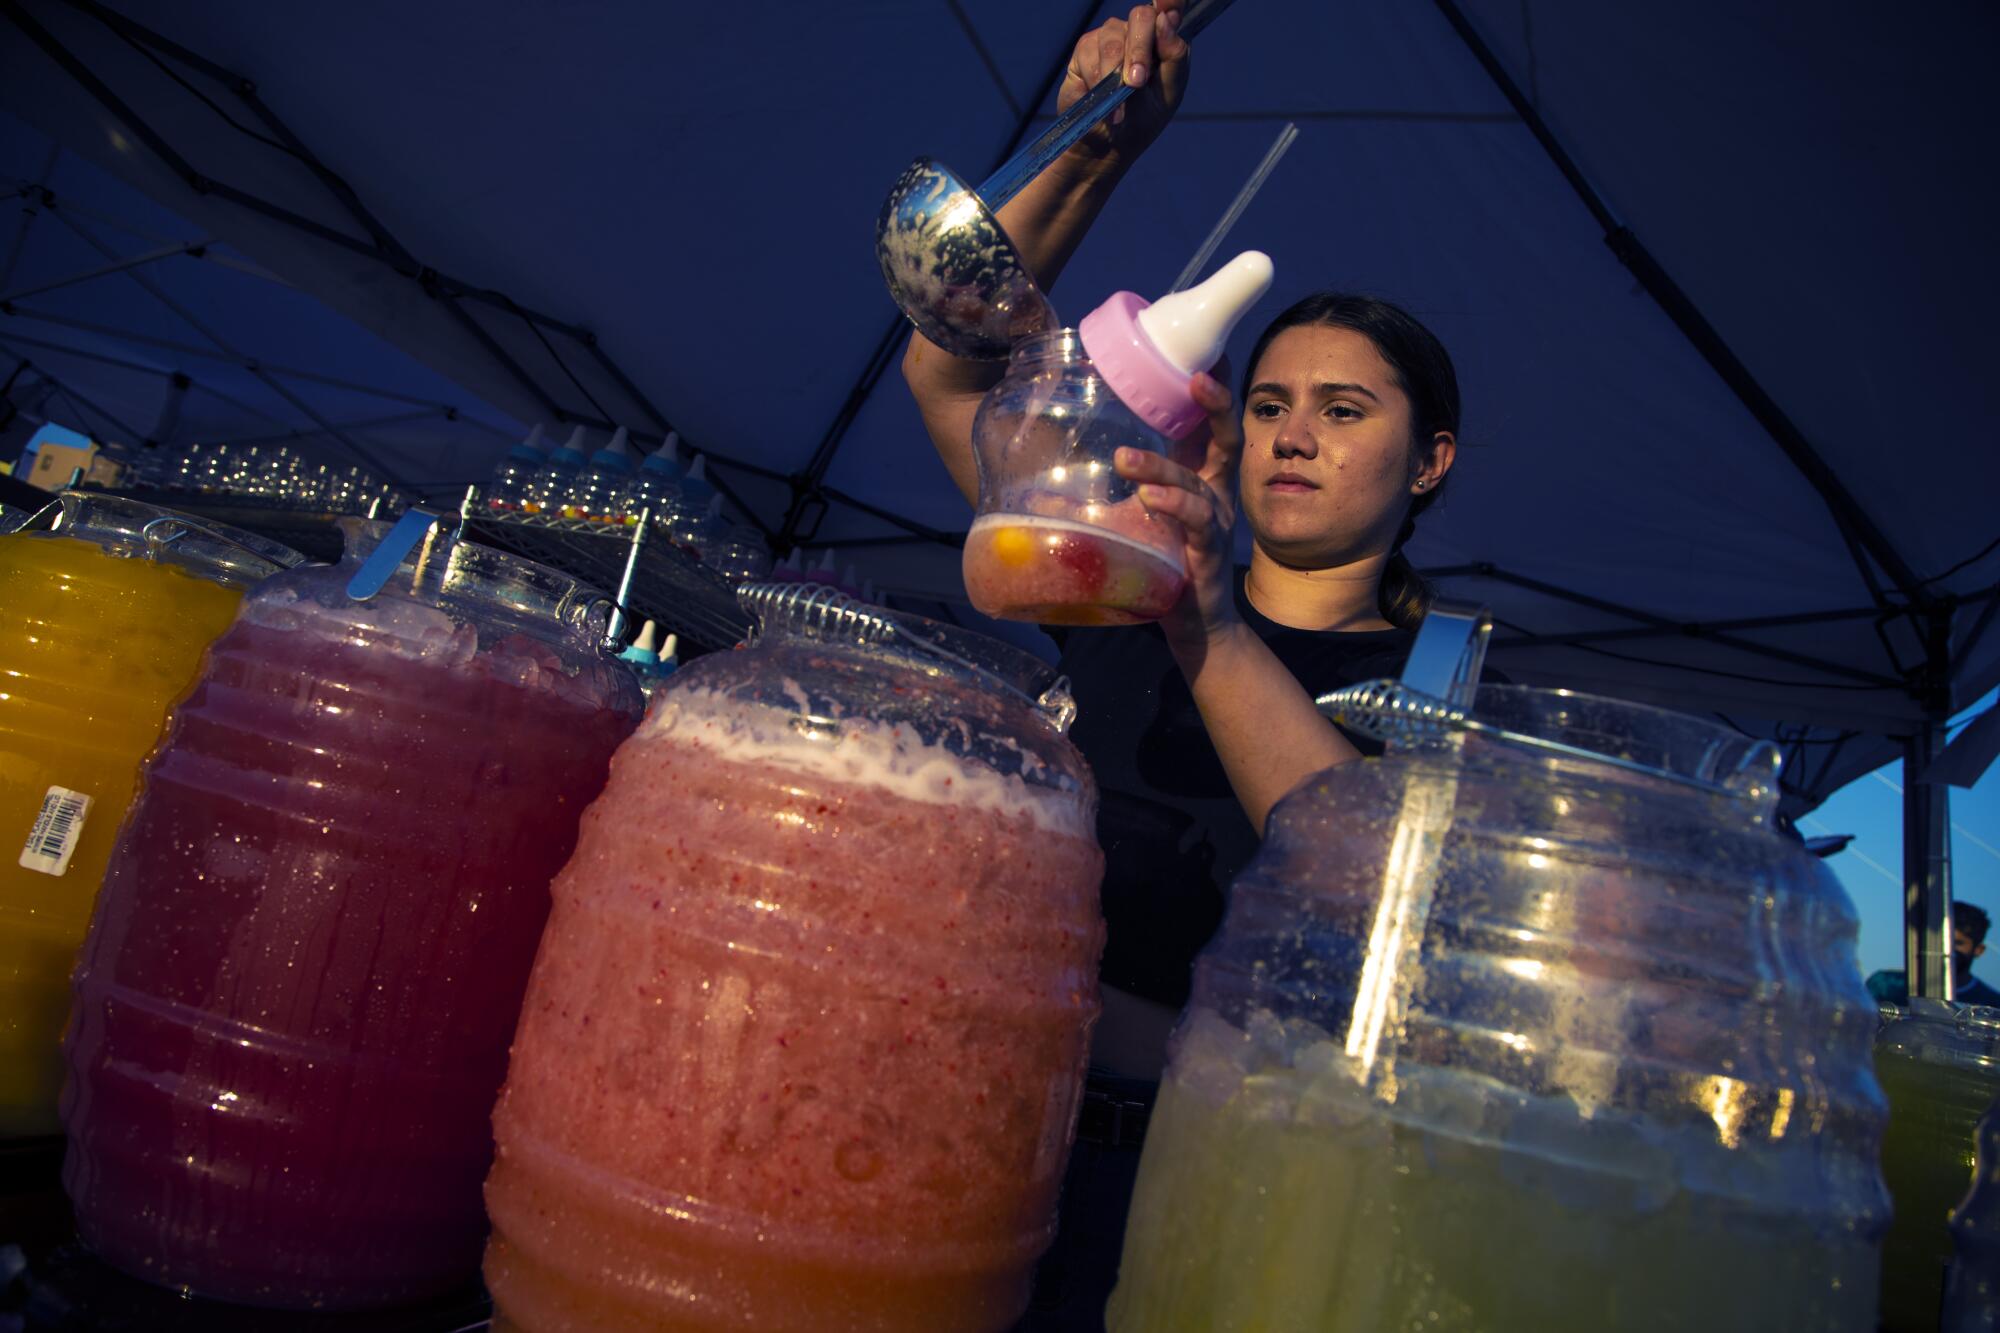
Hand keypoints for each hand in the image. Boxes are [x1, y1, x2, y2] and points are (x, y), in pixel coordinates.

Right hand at [1057, 2, 1191, 172]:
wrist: (1108, 145)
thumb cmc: (1143, 120)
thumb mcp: (1168, 94)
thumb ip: (1174, 58)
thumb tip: (1167, 21)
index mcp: (1164, 40)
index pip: (1170, 8)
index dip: (1170, 0)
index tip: (1167, 3)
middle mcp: (1138, 32)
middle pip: (1142, 17)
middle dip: (1138, 50)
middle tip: (1136, 83)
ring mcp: (1110, 38)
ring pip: (1113, 39)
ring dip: (1115, 75)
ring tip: (1118, 107)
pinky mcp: (1085, 50)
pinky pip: (1089, 53)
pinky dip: (1096, 80)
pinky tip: (1101, 100)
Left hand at [1114, 368, 1242, 657]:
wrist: (1192, 623)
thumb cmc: (1160, 564)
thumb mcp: (1128, 520)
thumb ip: (1099, 496)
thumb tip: (1038, 484)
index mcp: (1198, 474)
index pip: (1210, 422)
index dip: (1210, 388)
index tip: (1202, 353)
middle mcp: (1213, 490)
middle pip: (1226, 435)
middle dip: (1214, 403)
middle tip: (1193, 377)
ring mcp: (1214, 519)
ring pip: (1195, 481)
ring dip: (1160, 466)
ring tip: (1124, 460)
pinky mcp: (1207, 551)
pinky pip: (1195, 521)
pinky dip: (1172, 506)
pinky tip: (1149, 500)